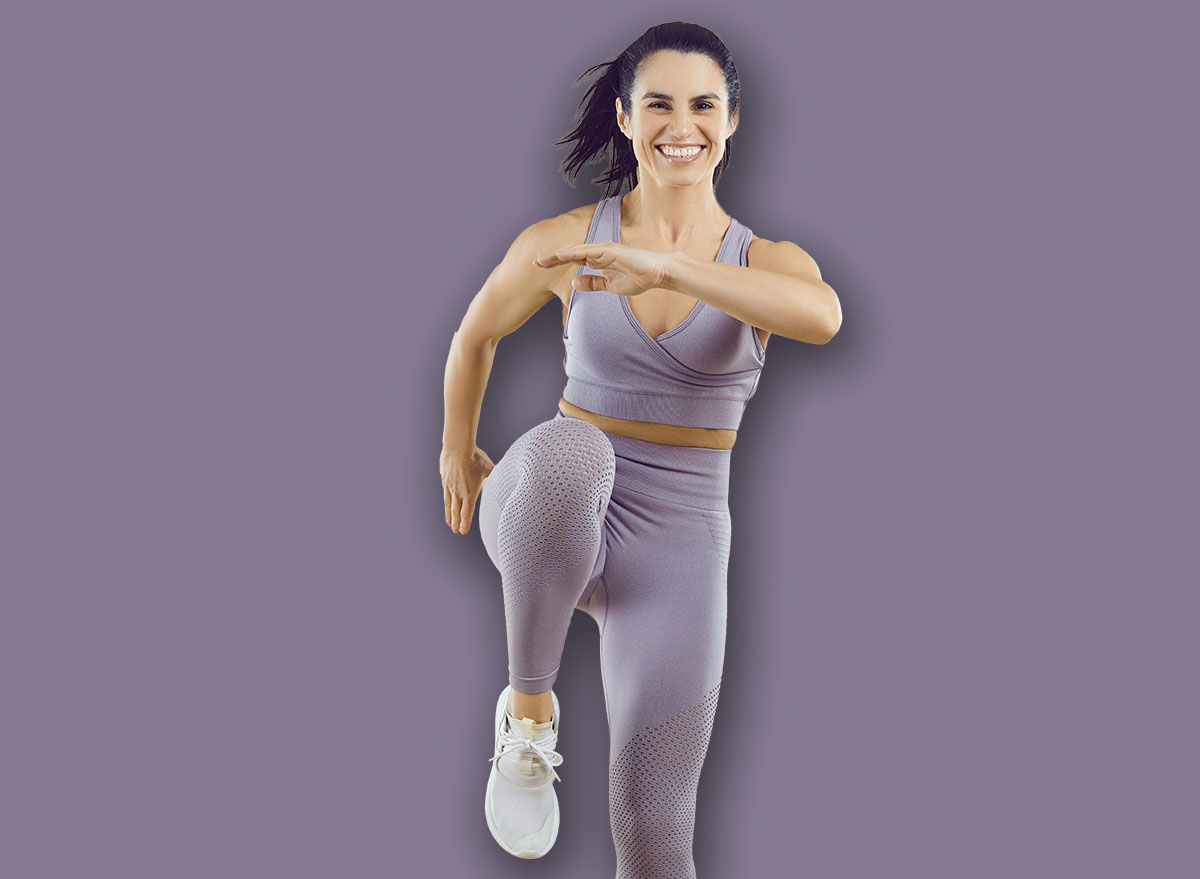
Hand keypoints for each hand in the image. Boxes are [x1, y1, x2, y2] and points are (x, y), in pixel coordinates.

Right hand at [440, 445, 495, 534]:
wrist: (458, 447)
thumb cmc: (475, 457)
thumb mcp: (488, 467)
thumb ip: (495, 474)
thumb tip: (505, 477)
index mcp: (471, 492)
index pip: (467, 512)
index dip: (465, 523)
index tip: (464, 531)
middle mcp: (459, 492)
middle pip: (458, 512)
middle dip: (458, 523)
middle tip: (457, 532)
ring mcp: (451, 487)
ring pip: (450, 506)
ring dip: (450, 517)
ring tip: (451, 526)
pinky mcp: (445, 481)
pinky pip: (445, 496)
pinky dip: (446, 505)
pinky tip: (446, 509)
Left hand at [534, 243, 671, 298]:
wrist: (657, 274)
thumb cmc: (637, 278)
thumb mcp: (610, 285)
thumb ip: (593, 283)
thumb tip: (574, 283)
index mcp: (597, 259)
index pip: (572, 259)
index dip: (556, 262)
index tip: (540, 267)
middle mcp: (598, 251)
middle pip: (569, 253)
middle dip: (551, 258)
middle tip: (534, 262)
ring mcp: (603, 249)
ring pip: (575, 251)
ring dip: (558, 255)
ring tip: (542, 260)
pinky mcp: (610, 250)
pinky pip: (588, 251)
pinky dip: (573, 253)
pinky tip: (561, 256)